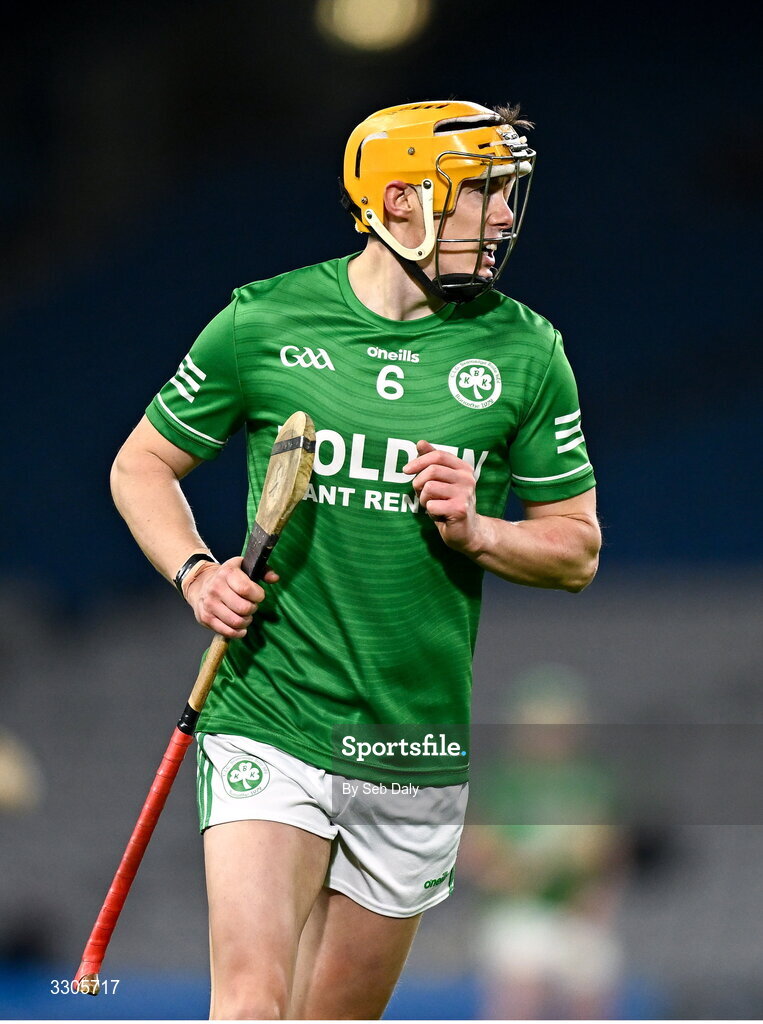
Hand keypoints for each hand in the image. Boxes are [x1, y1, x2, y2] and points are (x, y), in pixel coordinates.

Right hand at [183, 556, 278, 637]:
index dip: (258, 595)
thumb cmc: (229, 577)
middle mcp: (216, 588)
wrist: (201, 583)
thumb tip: (275, 578)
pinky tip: (241, 627)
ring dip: (246, 621)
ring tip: (246, 616)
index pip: (246, 589)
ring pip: (236, 621)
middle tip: (252, 606)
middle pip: (243, 608)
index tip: (258, 596)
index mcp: (227, 573)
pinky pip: (227, 631)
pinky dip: (238, 632)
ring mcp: (209, 604)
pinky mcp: (206, 618)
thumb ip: (263, 570)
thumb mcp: (245, 566)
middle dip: (253, 609)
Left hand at [403, 440, 483, 554]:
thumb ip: (432, 461)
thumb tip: (420, 442)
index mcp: (463, 468)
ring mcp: (465, 494)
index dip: (419, 461)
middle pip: (432, 470)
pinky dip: (430, 512)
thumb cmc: (449, 503)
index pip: (438, 456)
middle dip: (419, 483)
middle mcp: (467, 478)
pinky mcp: (460, 509)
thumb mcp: (440, 480)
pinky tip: (440, 515)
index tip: (406, 470)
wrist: (467, 531)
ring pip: (429, 488)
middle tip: (422, 494)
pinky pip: (431, 505)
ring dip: (424, 499)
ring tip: (434, 505)